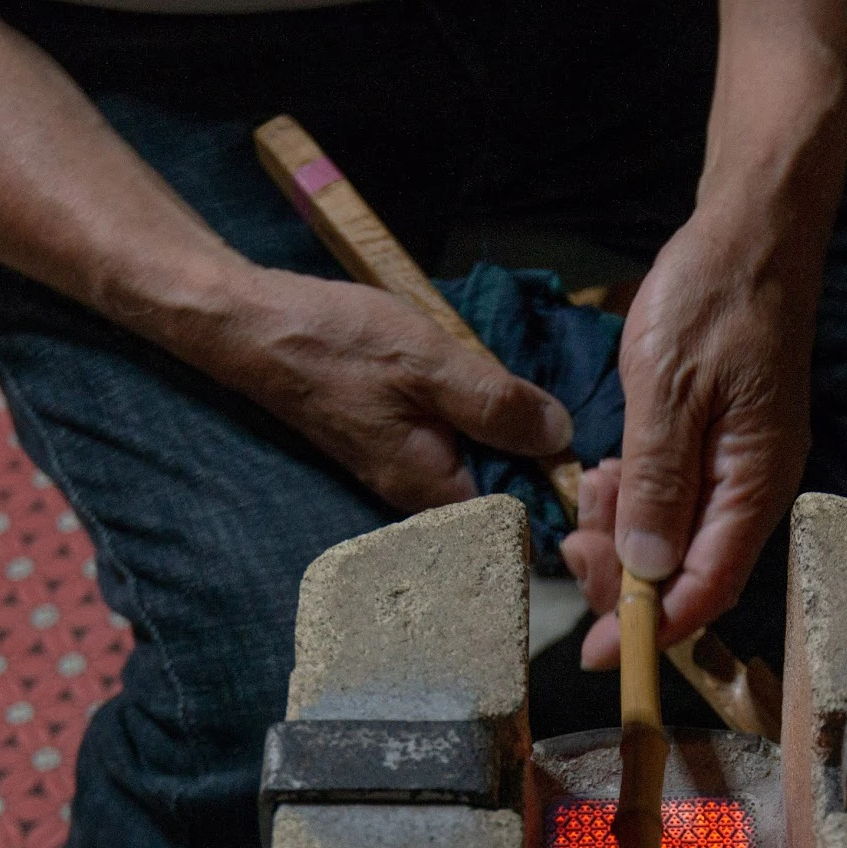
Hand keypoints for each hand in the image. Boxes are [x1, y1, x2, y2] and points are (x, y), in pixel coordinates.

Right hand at [195, 267, 573, 513]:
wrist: (258, 326)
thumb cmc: (339, 344)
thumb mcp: (430, 364)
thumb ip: (496, 405)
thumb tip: (560, 437)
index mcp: (432, 488)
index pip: (516, 521)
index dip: (556, 492)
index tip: (588, 456)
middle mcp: (419, 492)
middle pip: (503, 494)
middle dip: (539, 459)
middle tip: (570, 414)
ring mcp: (405, 467)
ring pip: (481, 463)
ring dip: (511, 433)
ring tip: (540, 395)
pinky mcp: (396, 440)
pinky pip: (456, 441)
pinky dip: (479, 416)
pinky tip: (493, 383)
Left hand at [558, 206, 819, 667]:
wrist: (749, 234)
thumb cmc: (712, 300)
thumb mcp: (668, 392)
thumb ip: (658, 484)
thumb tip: (647, 570)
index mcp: (755, 483)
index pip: (706, 588)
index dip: (651, 628)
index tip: (598, 652)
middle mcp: (756, 488)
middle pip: (690, 575)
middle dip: (626, 575)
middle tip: (573, 544)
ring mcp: (741, 467)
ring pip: (679, 540)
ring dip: (627, 534)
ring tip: (594, 490)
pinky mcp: (723, 446)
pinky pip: (679, 501)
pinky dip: (638, 501)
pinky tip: (612, 473)